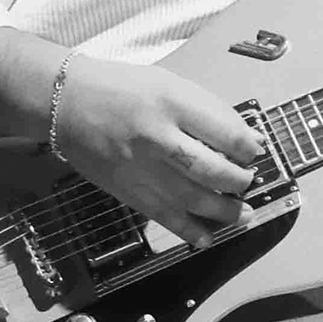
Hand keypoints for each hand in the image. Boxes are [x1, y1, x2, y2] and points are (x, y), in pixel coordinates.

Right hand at [53, 56, 273, 243]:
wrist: (66, 103)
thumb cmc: (122, 88)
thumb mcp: (169, 84)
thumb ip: (208, 111)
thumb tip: (248, 140)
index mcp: (171, 103)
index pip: (225, 133)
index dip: (249, 148)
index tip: (256, 151)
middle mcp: (157, 136)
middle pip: (211, 169)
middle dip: (240, 181)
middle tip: (248, 181)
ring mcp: (141, 167)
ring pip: (192, 199)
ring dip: (224, 212)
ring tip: (243, 214)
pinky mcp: (127, 190)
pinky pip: (164, 217)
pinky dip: (189, 231)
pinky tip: (208, 237)